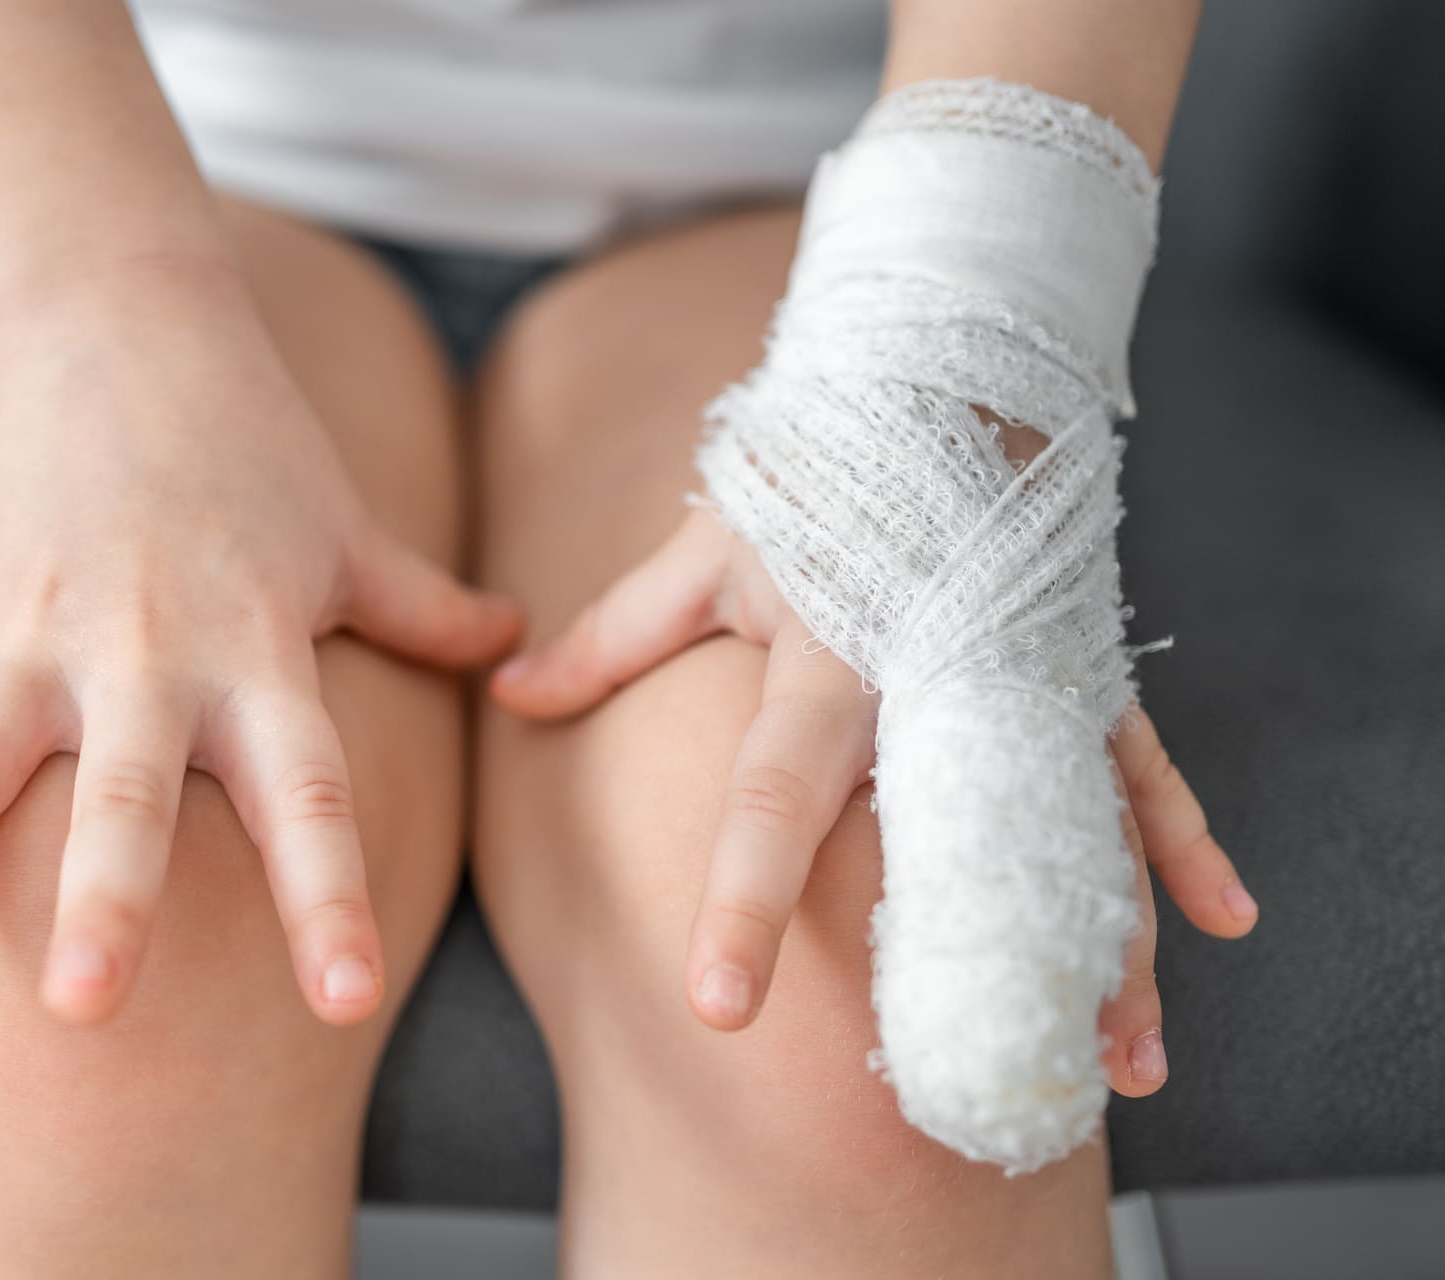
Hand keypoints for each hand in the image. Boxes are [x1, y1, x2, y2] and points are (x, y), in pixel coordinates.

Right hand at [0, 265, 521, 1026]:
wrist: (128, 321)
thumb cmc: (259, 444)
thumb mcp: (353, 531)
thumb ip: (428, 609)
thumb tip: (521, 646)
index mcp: (261, 650)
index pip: (309, 790)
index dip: (325, 895)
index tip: (344, 998)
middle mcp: (151, 652)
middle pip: (130, 790)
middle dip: (105, 896)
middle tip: (85, 1007)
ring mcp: (42, 628)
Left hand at [491, 505, 1256, 1095]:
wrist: (935, 381)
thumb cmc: (808, 478)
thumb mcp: (701, 553)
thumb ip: (611, 637)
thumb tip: (510, 696)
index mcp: (827, 658)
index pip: (775, 799)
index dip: (744, 901)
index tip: (717, 1003)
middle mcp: (933, 681)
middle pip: (940, 843)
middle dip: (954, 966)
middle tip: (959, 1078)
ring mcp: (1020, 679)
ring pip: (1064, 826)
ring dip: (1101, 944)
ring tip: (1120, 1061)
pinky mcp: (1079, 671)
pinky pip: (1141, 764)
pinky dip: (1185, 837)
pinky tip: (1227, 918)